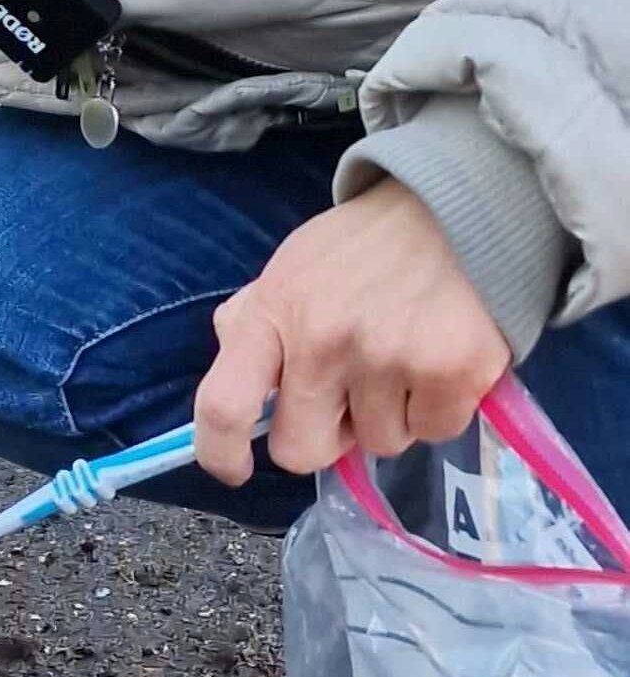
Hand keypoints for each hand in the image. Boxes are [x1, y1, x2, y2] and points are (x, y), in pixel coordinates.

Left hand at [194, 177, 509, 483]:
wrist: (456, 207)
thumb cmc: (360, 248)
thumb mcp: (287, 271)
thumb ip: (254, 325)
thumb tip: (235, 390)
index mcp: (271, 315)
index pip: (223, 405)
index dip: (221, 452)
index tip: (236, 469)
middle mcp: (322, 341)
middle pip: (302, 450)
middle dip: (325, 438)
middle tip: (348, 401)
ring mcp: (388, 358)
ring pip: (377, 445)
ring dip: (388, 417)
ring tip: (401, 361)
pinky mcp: (453, 371)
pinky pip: (434, 432)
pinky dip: (437, 409)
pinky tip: (437, 362)